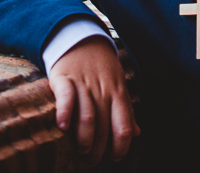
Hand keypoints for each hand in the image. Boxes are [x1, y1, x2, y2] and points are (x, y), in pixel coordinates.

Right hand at [48, 36, 140, 163]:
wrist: (81, 39)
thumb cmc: (102, 68)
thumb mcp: (119, 86)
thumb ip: (126, 110)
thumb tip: (137, 133)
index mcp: (118, 94)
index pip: (124, 127)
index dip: (120, 147)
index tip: (114, 158)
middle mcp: (102, 91)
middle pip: (104, 127)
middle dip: (99, 149)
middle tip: (92, 160)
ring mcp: (83, 84)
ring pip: (87, 117)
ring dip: (84, 138)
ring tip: (81, 150)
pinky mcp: (64, 78)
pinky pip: (66, 98)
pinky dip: (64, 113)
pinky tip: (62, 127)